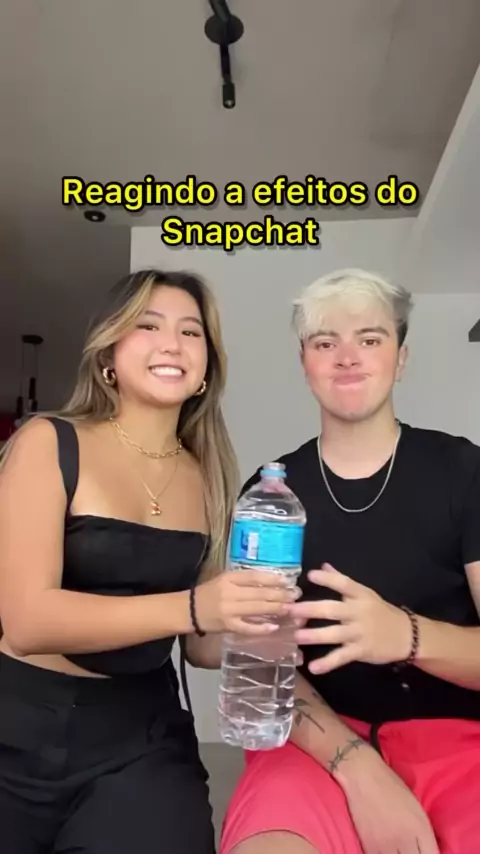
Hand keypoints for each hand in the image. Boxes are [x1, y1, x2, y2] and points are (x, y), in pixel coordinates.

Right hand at [194, 570, 300, 634]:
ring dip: (275, 609)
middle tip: (295, 595)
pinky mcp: (228, 626)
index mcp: (228, 578)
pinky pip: (247, 627)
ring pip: (256, 608)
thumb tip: (271, 580)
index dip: (272, 578)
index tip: (287, 580)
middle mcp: (229, 593)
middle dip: (279, 594)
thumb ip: (244, 579)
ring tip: (290, 608)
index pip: (254, 576)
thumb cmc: (209, 592)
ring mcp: (229, 610)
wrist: (189, 610)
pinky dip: (261, 628)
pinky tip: (274, 626)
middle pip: (259, 593)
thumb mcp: (224, 579)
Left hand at [290, 563, 411, 673]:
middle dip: (310, 610)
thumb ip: (342, 580)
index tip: (310, 575)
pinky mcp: (361, 651)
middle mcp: (358, 612)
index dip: (327, 579)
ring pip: (334, 634)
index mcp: (360, 595)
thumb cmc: (381, 612)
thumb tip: (323, 565)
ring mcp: (359, 633)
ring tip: (297, 636)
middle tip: (290, 610)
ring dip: (314, 635)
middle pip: (332, 609)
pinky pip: (342, 657)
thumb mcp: (364, 593)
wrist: (407, 636)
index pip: (343, 583)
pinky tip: (313, 667)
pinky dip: (327, 663)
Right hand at [337, 747, 438, 853]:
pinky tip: (386, 851)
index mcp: (420, 828)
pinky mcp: (369, 846)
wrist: (363, 775)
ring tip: (399, 850)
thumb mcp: (415, 807)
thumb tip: (430, 850)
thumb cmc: (391, 785)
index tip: (426, 852)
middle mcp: (406, 839)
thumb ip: (424, 832)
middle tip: (411, 850)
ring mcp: (387, 845)